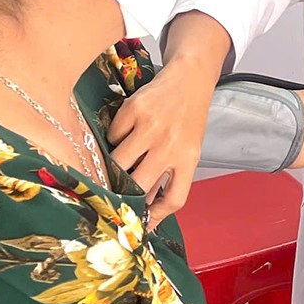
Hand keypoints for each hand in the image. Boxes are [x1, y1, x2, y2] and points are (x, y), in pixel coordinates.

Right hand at [108, 56, 219, 222]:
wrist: (191, 78)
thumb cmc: (188, 119)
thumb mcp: (189, 149)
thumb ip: (170, 176)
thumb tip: (144, 210)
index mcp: (189, 159)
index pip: (174, 198)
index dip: (155, 217)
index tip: (141, 225)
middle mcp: (171, 145)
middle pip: (139, 185)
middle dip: (124, 195)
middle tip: (115, 195)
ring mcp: (152, 126)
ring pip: (119, 162)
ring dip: (114, 166)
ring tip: (118, 161)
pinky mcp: (134, 110)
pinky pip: (112, 136)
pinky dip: (114, 139)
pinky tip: (125, 132)